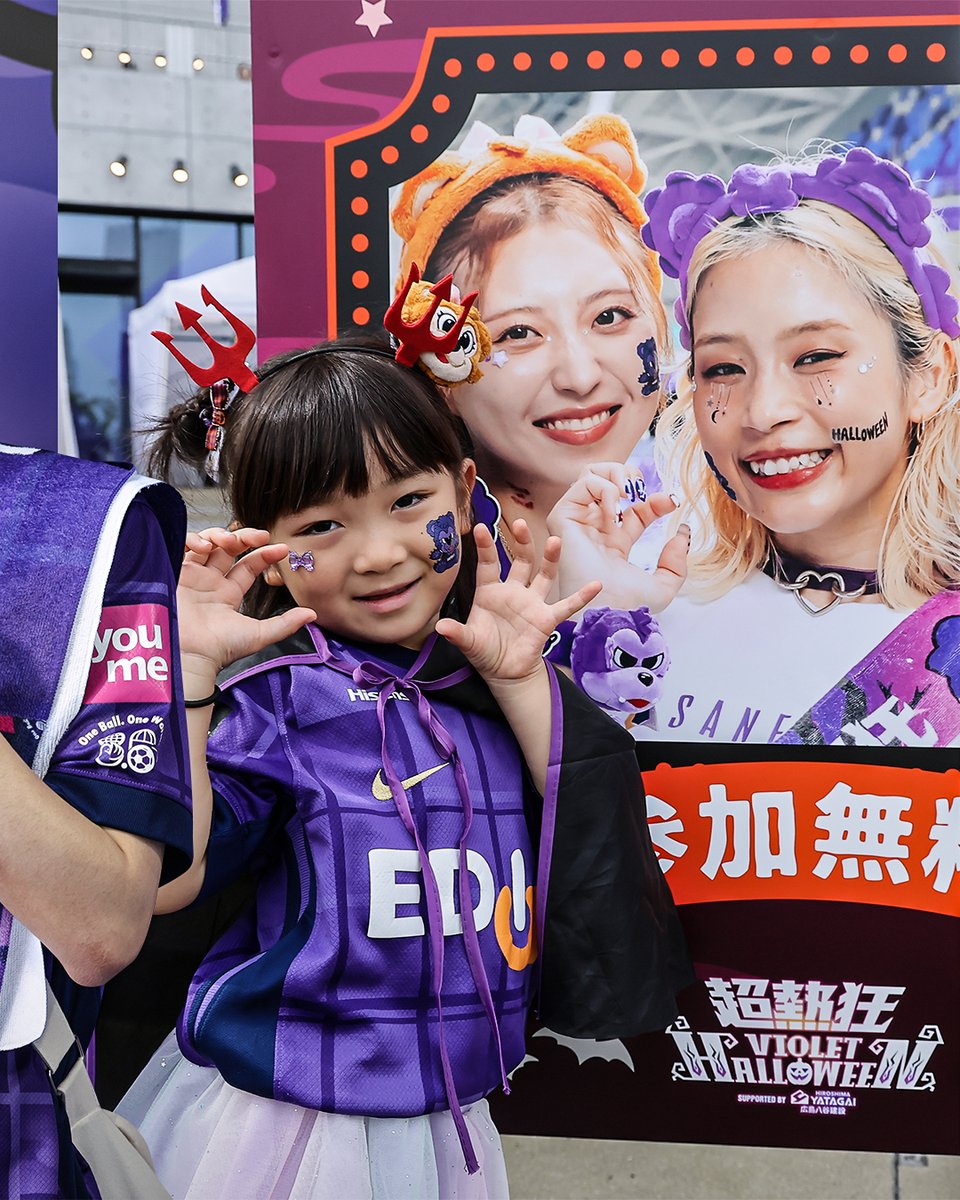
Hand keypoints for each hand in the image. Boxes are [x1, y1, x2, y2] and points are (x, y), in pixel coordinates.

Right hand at [177, 527, 315, 690]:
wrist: (189, 654)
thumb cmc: (220, 649)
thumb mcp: (258, 634)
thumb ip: (285, 623)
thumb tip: (313, 614)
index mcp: (228, 594)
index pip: (248, 565)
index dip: (264, 554)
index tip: (282, 549)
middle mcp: (209, 582)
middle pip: (227, 549)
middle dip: (243, 537)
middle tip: (258, 536)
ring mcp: (191, 577)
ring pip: (206, 543)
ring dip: (219, 535)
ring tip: (229, 541)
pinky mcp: (173, 573)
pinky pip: (182, 547)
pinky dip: (193, 539)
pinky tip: (205, 547)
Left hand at [436, 521, 600, 683]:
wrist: (504, 672)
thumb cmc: (485, 650)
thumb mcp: (468, 642)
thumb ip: (457, 633)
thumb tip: (441, 627)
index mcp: (490, 592)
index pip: (488, 564)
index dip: (485, 547)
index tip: (481, 527)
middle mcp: (513, 591)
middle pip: (520, 561)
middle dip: (521, 543)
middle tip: (519, 524)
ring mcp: (532, 603)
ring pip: (543, 576)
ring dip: (550, 559)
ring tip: (555, 541)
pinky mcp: (546, 619)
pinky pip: (566, 606)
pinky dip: (581, 597)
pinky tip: (595, 584)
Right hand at [547, 462, 688, 613]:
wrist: (606, 609)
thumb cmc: (629, 605)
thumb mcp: (665, 585)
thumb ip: (676, 562)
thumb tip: (682, 534)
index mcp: (614, 542)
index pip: (635, 508)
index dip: (655, 500)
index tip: (672, 503)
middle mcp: (594, 529)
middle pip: (608, 481)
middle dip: (629, 475)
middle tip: (642, 493)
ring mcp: (578, 522)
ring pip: (591, 474)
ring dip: (616, 475)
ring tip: (630, 493)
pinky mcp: (563, 518)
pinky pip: (584, 483)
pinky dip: (605, 487)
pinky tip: (614, 509)